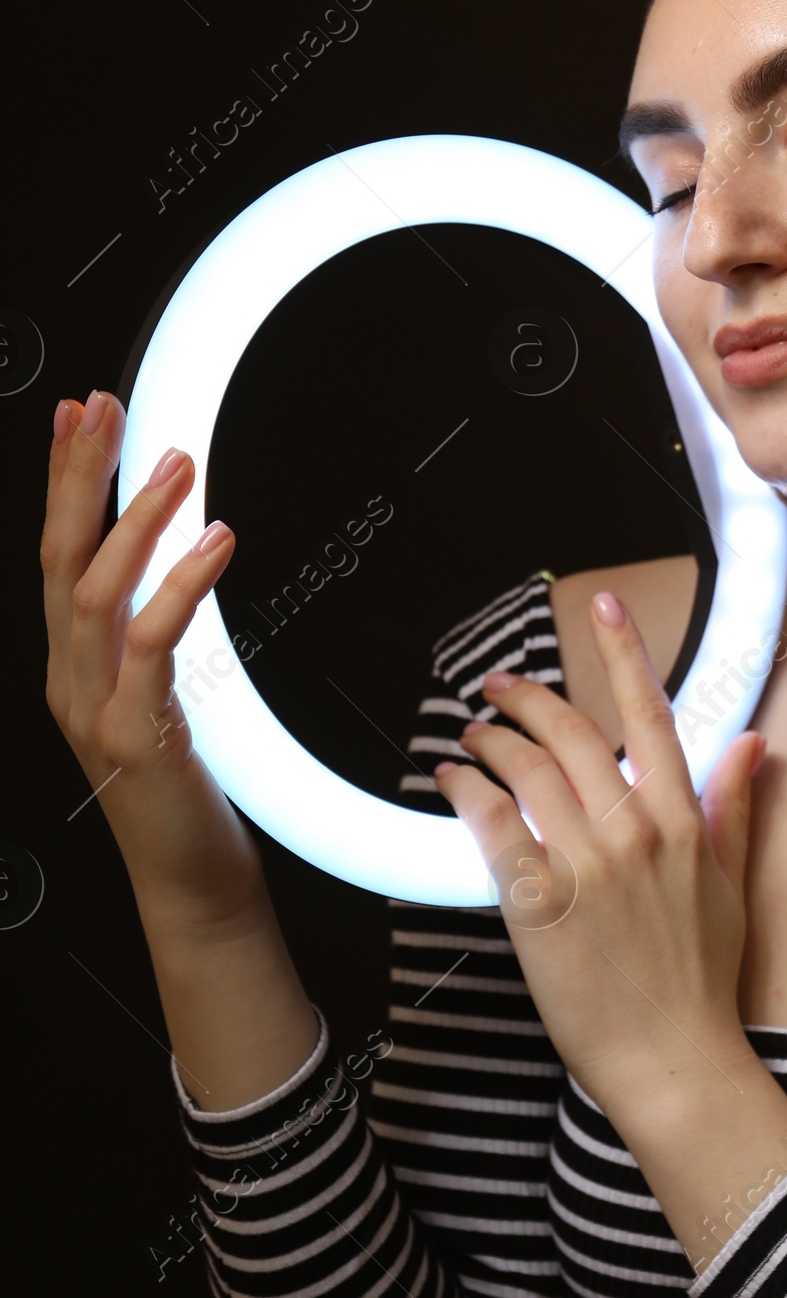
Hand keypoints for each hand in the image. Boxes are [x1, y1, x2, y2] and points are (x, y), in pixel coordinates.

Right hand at [41, 391, 263, 926]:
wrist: (193, 888)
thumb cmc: (187, 798)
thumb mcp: (160, 702)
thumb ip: (154, 639)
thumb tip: (178, 564)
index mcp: (72, 668)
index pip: (57, 557)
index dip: (66, 484)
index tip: (81, 418)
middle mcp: (70, 682)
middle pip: (59, 560)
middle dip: (78, 477)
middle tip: (103, 409)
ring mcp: (94, 711)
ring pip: (96, 594)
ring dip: (137, 520)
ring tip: (177, 464)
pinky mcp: (136, 738)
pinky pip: (152, 646)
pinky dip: (181, 587)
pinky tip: (217, 543)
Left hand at [432, 590, 765, 1115]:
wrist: (671, 1058)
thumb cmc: (702, 981)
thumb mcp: (731, 886)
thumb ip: (735, 808)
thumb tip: (752, 744)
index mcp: (683, 822)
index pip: (653, 714)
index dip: (623, 652)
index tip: (602, 605)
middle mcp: (635, 831)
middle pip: (574, 733)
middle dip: (529, 697)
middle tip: (499, 687)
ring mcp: (586, 865)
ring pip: (528, 769)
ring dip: (491, 739)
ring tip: (471, 736)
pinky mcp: (539, 902)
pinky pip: (493, 823)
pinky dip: (466, 790)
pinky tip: (450, 780)